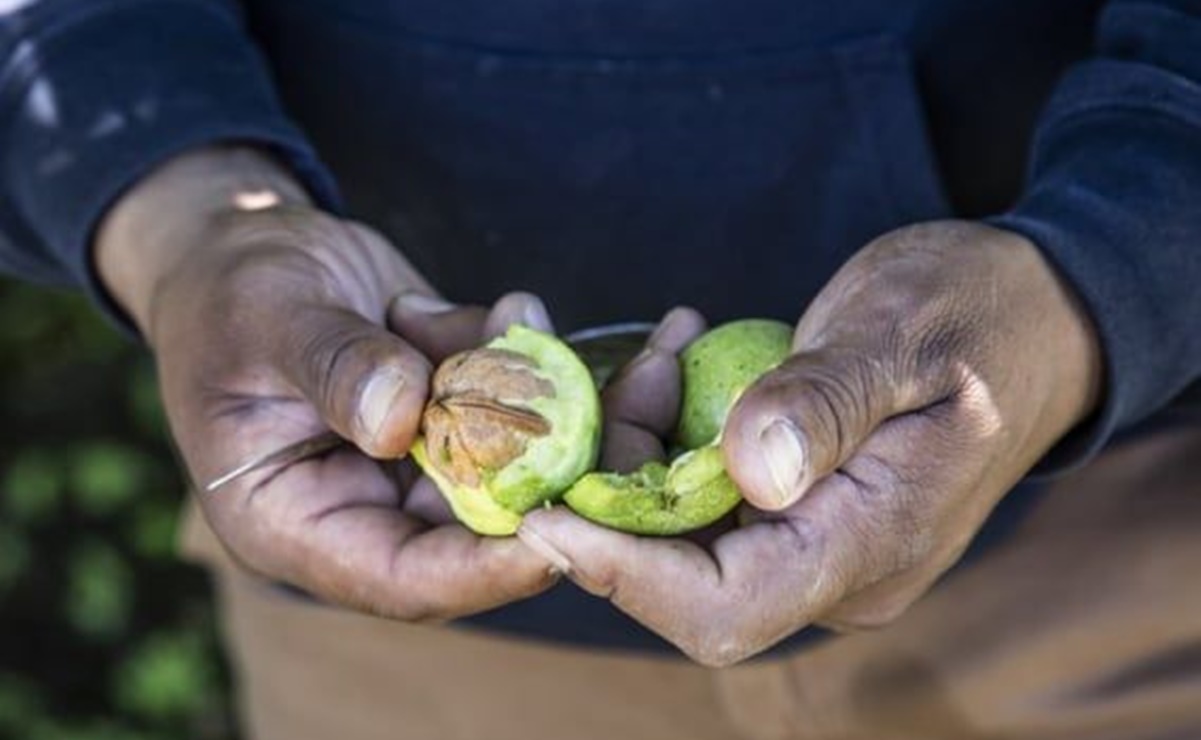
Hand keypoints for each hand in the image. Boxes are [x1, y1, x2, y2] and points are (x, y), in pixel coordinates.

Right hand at [96, 146, 557, 619]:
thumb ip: (333, 364)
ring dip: (559, 409)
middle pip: (479, 531)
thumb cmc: (230, 290)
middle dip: (553, 481)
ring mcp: (416, 462)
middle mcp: (366, 507)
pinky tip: (519, 311)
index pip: (401, 579)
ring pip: (512, 465)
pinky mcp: (450, 414)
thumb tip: (401, 419)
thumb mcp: (268, 317)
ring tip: (566, 338)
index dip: (481, 571)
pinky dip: (529, 361)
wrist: (246, 246)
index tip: (557, 536)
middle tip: (618, 426)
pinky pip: (510, 405)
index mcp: (297, 522)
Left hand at [520, 221, 1102, 663]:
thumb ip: (827, 402)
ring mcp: (814, 545)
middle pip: (682, 575)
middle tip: (620, 375)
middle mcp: (835, 570)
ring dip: (639, 448)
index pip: (724, 607)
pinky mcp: (795, 510)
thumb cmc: (977, 314)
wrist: (1032, 319)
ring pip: (680, 531)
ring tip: (663, 345)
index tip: (546, 512)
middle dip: (617, 487)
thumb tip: (750, 471)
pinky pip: (700, 494)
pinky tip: (676, 358)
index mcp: (870, 545)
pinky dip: (667, 435)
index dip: (625, 575)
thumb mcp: (903, 334)